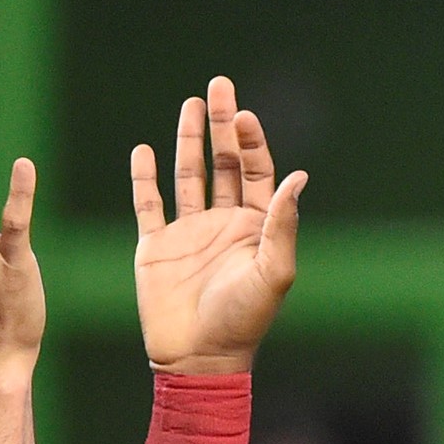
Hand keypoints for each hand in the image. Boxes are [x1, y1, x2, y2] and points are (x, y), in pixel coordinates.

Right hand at [129, 75, 304, 375]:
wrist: (198, 359)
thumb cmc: (243, 321)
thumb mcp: (273, 273)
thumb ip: (283, 224)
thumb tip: (300, 176)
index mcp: (256, 227)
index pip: (257, 171)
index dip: (251, 140)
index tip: (242, 114)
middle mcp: (223, 223)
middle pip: (224, 162)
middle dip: (221, 124)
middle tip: (218, 85)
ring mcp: (188, 233)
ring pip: (188, 175)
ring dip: (188, 140)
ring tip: (189, 103)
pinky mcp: (155, 247)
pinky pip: (148, 204)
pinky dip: (144, 178)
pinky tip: (144, 150)